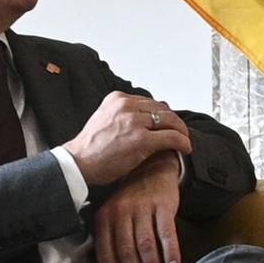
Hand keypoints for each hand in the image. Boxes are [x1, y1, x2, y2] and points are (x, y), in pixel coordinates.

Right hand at [65, 91, 192, 186]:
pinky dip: (183, 142)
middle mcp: (126, 106)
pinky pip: (172, 137)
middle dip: (175, 122)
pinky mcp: (142, 139)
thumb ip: (123, 115)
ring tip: (184, 141)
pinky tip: (185, 149)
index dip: (163, 114)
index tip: (168, 124)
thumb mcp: (104, 118)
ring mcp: (135, 122)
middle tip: (181, 133)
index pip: (150, 102)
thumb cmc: (89, 148)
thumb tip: (145, 118)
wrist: (78, 163)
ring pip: (170, 121)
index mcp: (117, 99)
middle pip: (163, 110)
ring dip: (182, 132)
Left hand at [93, 151, 183, 262]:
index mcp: (105, 217)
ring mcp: (142, 208)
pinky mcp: (163, 205)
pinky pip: (166, 233)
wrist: (153, 168)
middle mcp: (121, 212)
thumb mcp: (116, 214)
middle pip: (127, 251)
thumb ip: (114, 239)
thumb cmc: (134, 199)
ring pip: (146, 246)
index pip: (106, 252)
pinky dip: (171, 253)